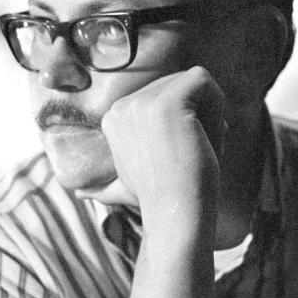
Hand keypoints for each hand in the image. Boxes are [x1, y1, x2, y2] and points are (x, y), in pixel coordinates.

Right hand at [85, 66, 224, 225]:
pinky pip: (203, 79)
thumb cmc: (156, 202)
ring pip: (193, 82)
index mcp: (114, 118)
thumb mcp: (124, 185)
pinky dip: (218, 103)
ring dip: (209, 111)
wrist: (173, 217)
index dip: (181, 119)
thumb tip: (79, 195)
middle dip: (197, 112)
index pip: (162, 94)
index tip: (179, 153)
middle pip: (178, 84)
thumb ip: (103, 186)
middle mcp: (123, 105)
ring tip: (201, 145)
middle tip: (194, 150)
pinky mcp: (168, 102)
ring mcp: (143, 102)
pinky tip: (209, 135)